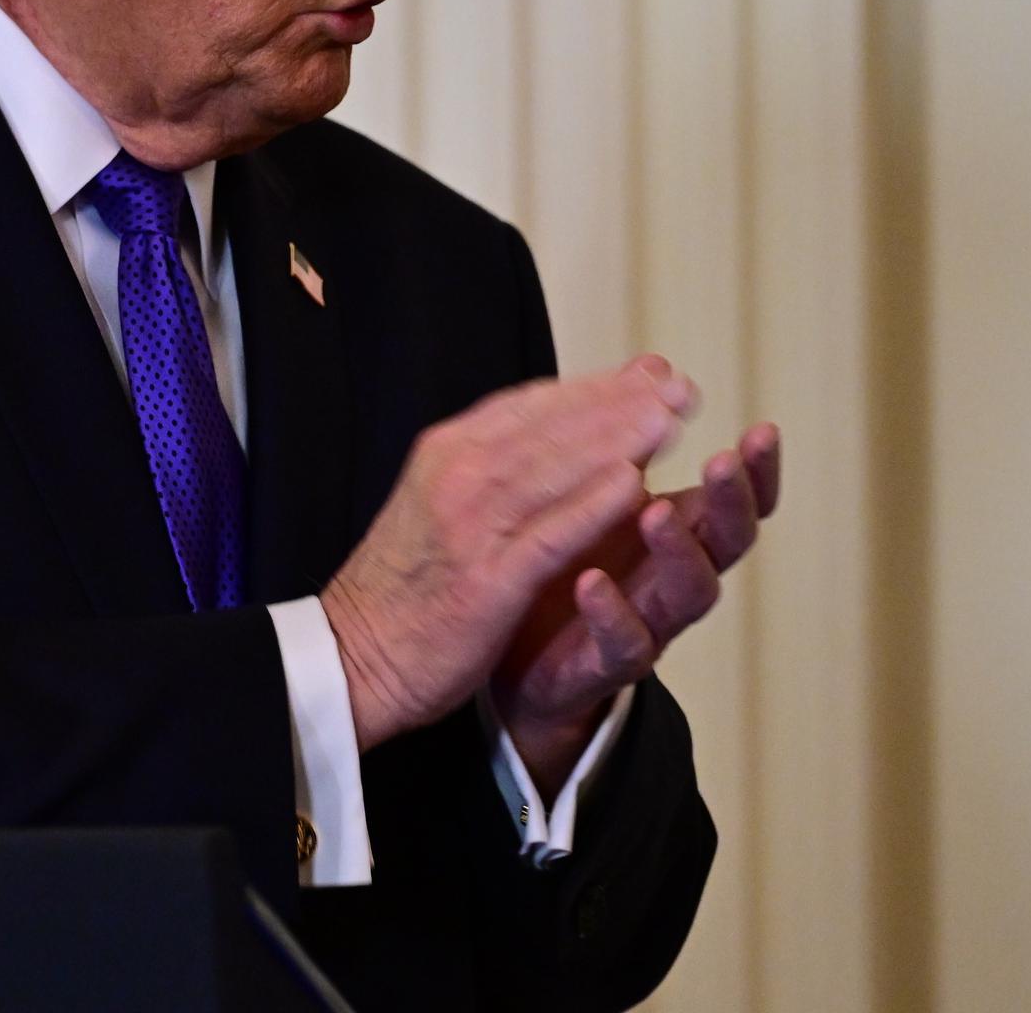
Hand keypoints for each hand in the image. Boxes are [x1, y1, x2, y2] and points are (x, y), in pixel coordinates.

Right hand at [320, 356, 698, 752]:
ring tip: (670, 420)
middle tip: (679, 387)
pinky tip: (635, 486)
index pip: (531, 405)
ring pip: (552, 468)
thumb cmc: (405, 584)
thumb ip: (489, 464)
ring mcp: (469, 526)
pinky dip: (590, 505)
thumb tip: (552, 428)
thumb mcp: (436, 500)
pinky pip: (548, 534)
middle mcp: (454, 476)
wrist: (350, 655)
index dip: (596, 386)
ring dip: (616, 439)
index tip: (650, 375)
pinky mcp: (486, 580)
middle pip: (549, 425)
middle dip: (618, 402)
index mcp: (444, 452)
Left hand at [490, 424, 781, 789]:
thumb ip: (627, 433)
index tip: (764, 429)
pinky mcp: (602, 661)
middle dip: (732, 499)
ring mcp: (647, 619)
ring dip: (678, 550)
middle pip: (727, 538)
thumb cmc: (566, 562)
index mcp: (676, 527)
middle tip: (724, 459)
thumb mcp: (597, 489)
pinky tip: (591, 581)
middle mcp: (671, 573)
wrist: (513, 656)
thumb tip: (656, 364)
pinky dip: (612, 612)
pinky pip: (623, 642)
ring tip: (656, 511)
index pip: (732, 495)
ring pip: (689, 592)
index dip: (756, 469)